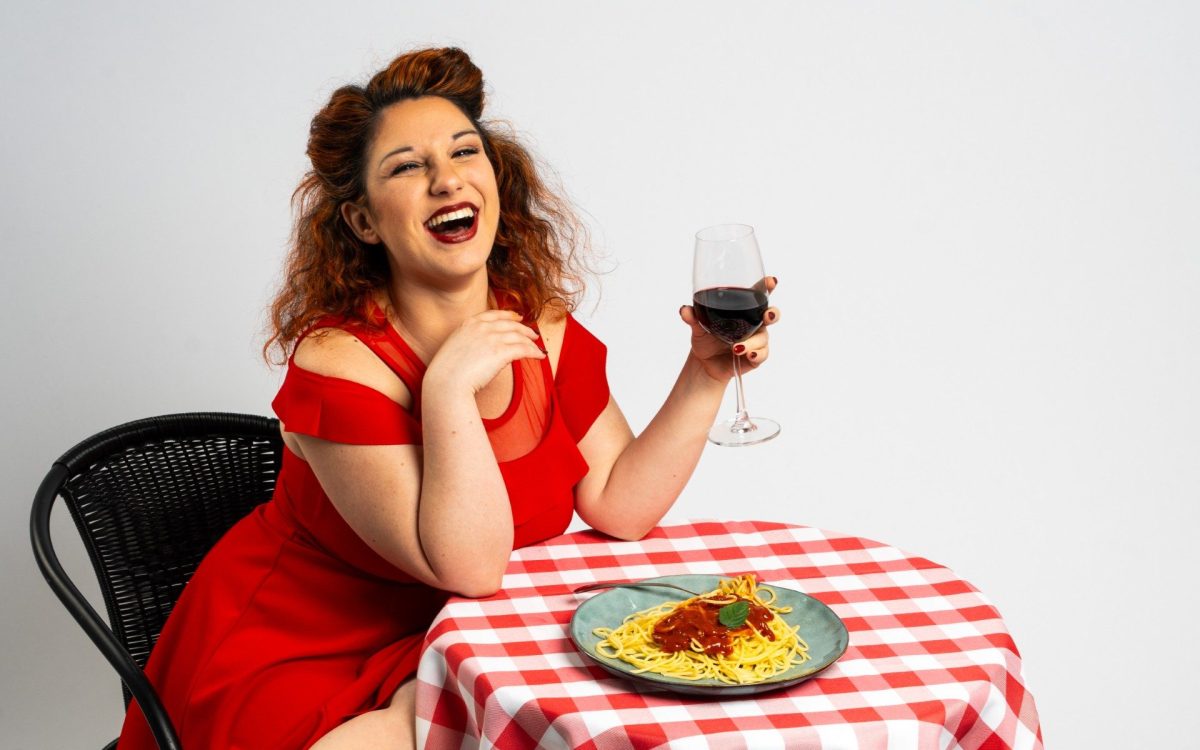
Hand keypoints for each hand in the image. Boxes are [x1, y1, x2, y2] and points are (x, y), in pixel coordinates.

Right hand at [423, 310, 545, 396]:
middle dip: (524, 328)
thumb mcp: (455, 347)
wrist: (445, 382)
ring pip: (519, 336)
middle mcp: (482, 327)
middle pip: (510, 324)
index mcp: (469, 324)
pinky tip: (540, 356)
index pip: (494, 314)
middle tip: (533, 334)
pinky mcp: (501, 352)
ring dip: (531, 341)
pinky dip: (534, 352)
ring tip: (538, 347)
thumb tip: (484, 349)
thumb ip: (470, 342)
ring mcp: (492, 338)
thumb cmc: (447, 372)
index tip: (518, 317)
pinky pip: (524, 349)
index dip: (509, 315)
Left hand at [680, 276, 779, 381]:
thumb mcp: (698, 326)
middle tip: (767, 315)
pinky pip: (762, 354)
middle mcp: (753, 323)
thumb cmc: (705, 338)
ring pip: (763, 337)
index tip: (771, 281)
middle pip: (771, 314)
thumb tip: (684, 310)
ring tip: (736, 347)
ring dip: (752, 342)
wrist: (704, 363)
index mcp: (743, 309)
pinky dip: (756, 354)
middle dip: (772, 313)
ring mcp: (756, 339)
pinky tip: (747, 354)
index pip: (758, 294)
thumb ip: (692, 317)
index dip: (767, 286)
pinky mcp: (755, 356)